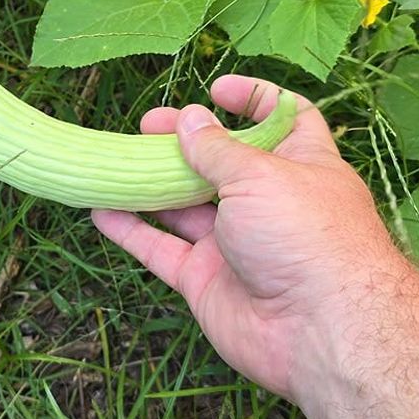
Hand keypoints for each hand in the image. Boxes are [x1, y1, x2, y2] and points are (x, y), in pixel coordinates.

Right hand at [92, 74, 410, 409]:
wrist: (318, 330)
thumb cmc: (305, 234)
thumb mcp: (260, 175)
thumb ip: (216, 148)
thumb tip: (188, 118)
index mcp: (299, 165)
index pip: (283, 119)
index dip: (255, 98)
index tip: (217, 88)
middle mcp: (266, 202)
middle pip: (221, 162)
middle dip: (185, 141)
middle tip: (147, 124)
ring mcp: (234, 243)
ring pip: (184, 206)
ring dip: (151, 183)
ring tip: (116, 159)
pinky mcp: (206, 280)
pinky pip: (162, 249)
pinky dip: (131, 230)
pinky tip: (100, 209)